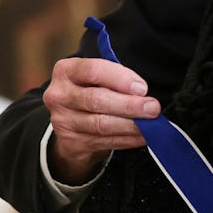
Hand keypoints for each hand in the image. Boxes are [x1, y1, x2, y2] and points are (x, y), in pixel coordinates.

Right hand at [42, 57, 159, 184]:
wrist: (71, 122)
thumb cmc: (91, 91)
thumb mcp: (98, 77)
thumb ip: (116, 79)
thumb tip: (141, 92)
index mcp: (66, 71)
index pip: (93, 70)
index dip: (120, 79)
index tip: (142, 88)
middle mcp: (59, 95)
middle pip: (97, 100)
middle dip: (129, 104)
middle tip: (152, 107)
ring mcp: (63, 121)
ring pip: (102, 124)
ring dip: (131, 125)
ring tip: (150, 123)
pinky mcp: (72, 142)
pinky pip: (105, 141)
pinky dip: (128, 139)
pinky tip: (142, 136)